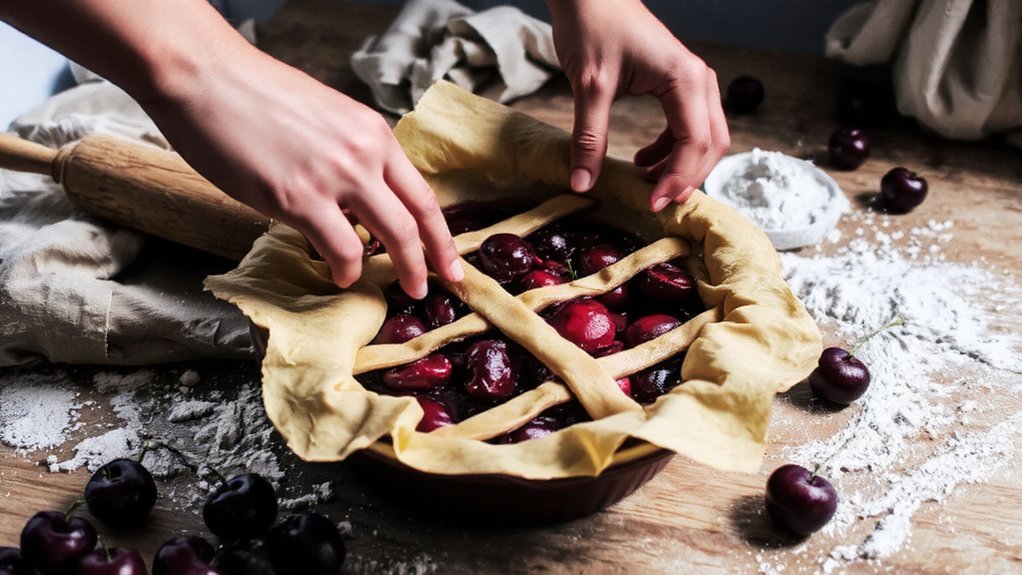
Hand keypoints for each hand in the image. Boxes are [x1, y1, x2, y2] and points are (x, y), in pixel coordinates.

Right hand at [145, 44, 461, 297]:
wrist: (205, 76)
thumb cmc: (253, 94)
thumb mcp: (325, 117)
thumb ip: (349, 155)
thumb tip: (358, 195)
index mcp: (373, 132)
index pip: (422, 192)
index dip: (442, 232)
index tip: (451, 257)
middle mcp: (364, 153)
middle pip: (417, 219)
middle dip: (434, 259)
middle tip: (440, 284)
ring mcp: (335, 176)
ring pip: (393, 237)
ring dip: (402, 270)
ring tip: (400, 287)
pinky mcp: (299, 198)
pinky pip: (341, 249)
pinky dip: (346, 269)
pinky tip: (341, 275)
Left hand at [546, 0, 729, 210]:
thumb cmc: (593, 27)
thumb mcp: (589, 86)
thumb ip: (589, 137)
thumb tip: (583, 183)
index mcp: (685, 79)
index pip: (695, 142)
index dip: (677, 178)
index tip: (651, 203)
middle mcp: (699, 80)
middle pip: (711, 144)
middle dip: (686, 178)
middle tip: (654, 203)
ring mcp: (693, 81)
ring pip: (704, 137)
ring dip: (680, 166)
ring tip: (646, 185)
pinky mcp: (679, 84)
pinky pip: (688, 126)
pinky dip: (671, 150)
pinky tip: (642, 160)